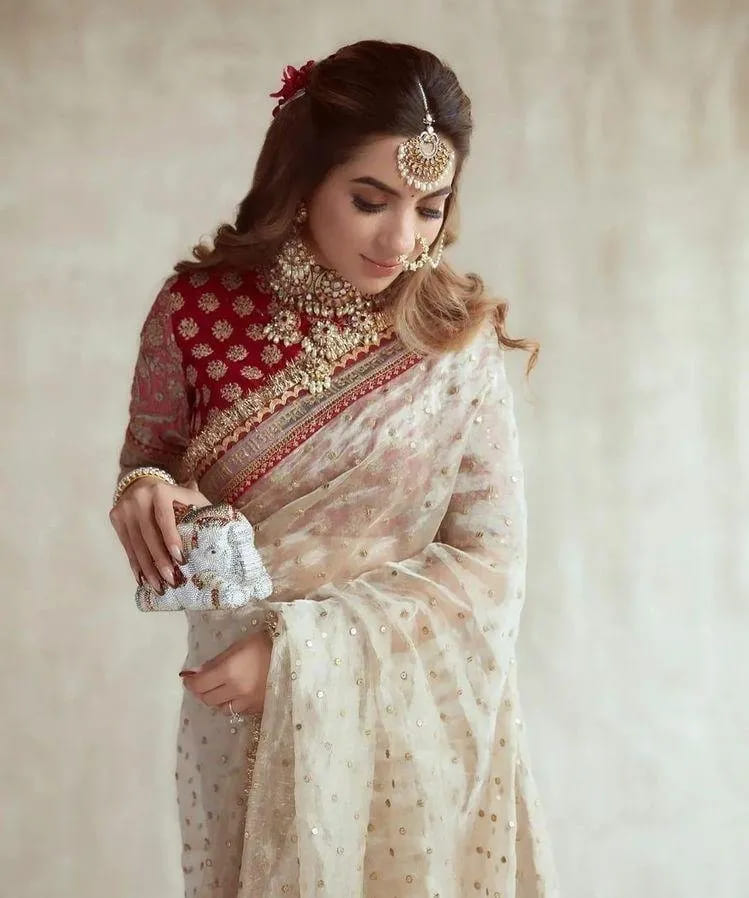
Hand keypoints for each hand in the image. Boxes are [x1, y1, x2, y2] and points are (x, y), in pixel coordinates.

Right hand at [109, 476, 211, 591]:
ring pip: (136, 545)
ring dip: (148, 569)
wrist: (143, 483)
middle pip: (149, 536)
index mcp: (160, 491)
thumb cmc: (175, 496)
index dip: (171, 540)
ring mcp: (124, 509)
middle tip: (171, 581)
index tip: (181, 560)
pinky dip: (136, 565)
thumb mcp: (189, 497)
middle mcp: (139, 498)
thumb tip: (224, 531)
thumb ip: (201, 510)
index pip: (165, 518)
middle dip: (160, 561)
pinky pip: (127, 547)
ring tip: (159, 587)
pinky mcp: (115, 519)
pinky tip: (143, 580)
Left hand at [179, 629, 272, 716]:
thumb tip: (195, 672)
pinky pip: (238, 710)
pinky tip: (238, 694)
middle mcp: (236, 690)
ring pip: (222, 708)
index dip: (191, 683)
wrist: (296, 655)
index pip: (200, 684)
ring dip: (217, 699)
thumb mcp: (239, 646)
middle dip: (202, 691)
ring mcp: (248, 702)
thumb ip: (216, 661)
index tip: (188, 678)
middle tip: (203, 683)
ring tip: (222, 689)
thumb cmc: (266, 644)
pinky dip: (233, 703)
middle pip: (208, 699)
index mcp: (229, 671)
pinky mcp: (258, 709)